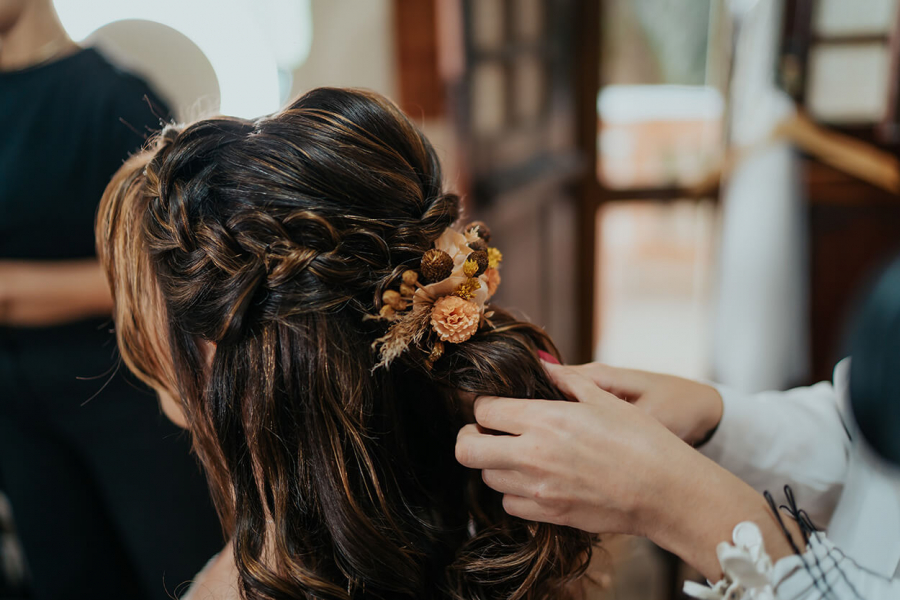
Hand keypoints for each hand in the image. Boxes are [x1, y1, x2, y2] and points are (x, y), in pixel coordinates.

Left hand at [456, 361, 703, 537]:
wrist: (667, 492)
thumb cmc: (642, 440)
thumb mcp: (605, 399)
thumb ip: (565, 381)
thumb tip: (541, 364)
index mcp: (545, 419)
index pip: (484, 410)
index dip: (484, 406)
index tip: (495, 406)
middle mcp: (533, 455)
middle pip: (467, 449)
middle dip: (469, 437)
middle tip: (485, 433)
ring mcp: (538, 488)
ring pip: (487, 478)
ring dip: (495, 464)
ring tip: (516, 454)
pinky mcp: (549, 514)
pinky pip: (509, 505)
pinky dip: (514, 492)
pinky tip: (535, 479)